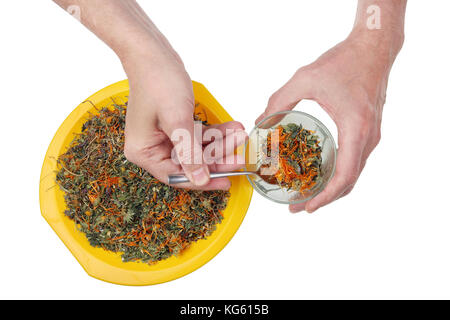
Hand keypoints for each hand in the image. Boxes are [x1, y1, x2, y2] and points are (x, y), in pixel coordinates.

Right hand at [121, 45, 246, 189]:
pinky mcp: (175, 126)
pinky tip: (231, 127)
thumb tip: (200, 180)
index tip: (226, 181)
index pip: (175, 175)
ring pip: (197, 149)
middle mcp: (152, 148)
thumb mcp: (177, 120)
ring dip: (219, 142)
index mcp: (144, 152)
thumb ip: (189, 153)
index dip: (202, 181)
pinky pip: (197, 135)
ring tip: (239, 135)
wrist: (153, 53)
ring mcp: (164, 137)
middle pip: (189, 163)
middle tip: (239, 156)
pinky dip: (214, 132)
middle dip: (217, 157)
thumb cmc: (157, 82)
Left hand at [256, 31, 402, 212]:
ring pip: (353, 174)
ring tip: (307, 194)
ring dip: (331, 188)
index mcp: (356, 129)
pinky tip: (319, 173)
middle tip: (299, 205)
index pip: (344, 176)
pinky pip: (354, 161)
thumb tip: (260, 122)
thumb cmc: (344, 60)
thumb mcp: (305, 78)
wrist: (374, 47)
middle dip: (324, 198)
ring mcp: (372, 136)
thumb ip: (279, 100)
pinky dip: (338, 174)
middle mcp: (368, 137)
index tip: (307, 206)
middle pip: (349, 181)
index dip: (326, 196)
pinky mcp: (369, 131)